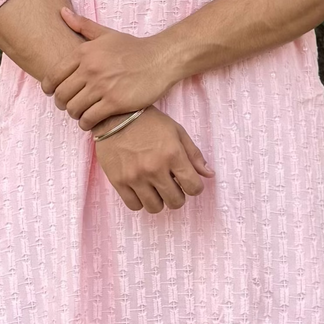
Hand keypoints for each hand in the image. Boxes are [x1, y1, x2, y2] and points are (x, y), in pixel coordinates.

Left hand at [41, 5, 177, 130]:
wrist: (160, 59)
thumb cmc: (133, 48)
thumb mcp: (106, 34)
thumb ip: (82, 25)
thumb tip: (62, 12)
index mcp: (84, 52)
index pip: (53, 76)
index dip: (49, 89)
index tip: (54, 94)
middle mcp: (90, 69)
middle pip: (62, 95)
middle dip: (62, 104)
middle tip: (69, 106)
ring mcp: (102, 86)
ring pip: (74, 109)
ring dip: (75, 115)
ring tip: (81, 114)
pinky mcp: (114, 102)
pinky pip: (90, 118)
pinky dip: (87, 123)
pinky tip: (91, 122)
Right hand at [92, 106, 213, 212]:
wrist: (114, 116)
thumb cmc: (149, 122)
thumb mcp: (176, 132)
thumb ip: (194, 155)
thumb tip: (209, 174)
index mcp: (173, 155)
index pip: (194, 187)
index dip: (194, 187)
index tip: (188, 182)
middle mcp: (155, 168)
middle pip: (175, 201)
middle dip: (178, 196)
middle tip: (172, 186)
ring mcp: (135, 177)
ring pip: (155, 207)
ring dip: (159, 200)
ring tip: (156, 188)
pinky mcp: (118, 181)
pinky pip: (134, 205)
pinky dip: (140, 201)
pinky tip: (141, 189)